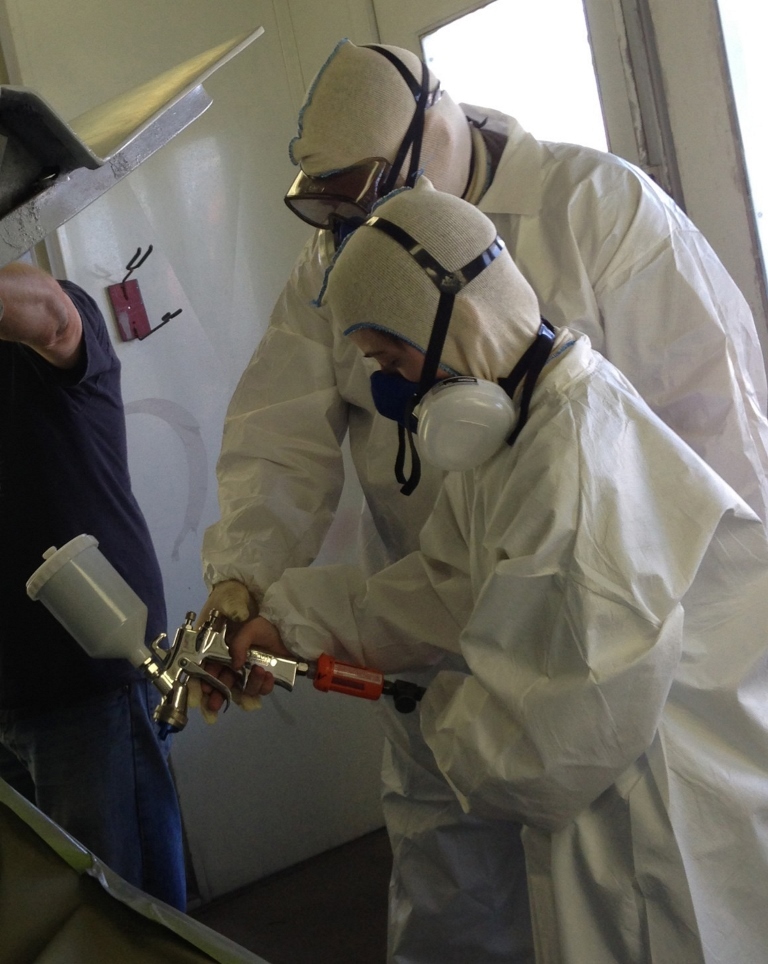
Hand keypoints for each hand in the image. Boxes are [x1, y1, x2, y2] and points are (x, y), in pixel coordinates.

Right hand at [193, 580, 260, 720]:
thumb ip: (239, 644)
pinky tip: (269, 675)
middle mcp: (237, 665)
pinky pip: (262, 690)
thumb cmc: (267, 628)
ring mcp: (251, 674)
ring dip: (250, 683)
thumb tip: (235, 665)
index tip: (205, 687)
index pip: (213, 667)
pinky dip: (264, 686)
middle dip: (219, 695)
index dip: (207, 678)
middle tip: (214, 704)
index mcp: (228, 652)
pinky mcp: (265, 680)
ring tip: (259, 671)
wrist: (291, 632)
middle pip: (224, 684)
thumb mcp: (251, 628)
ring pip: (244, 689)